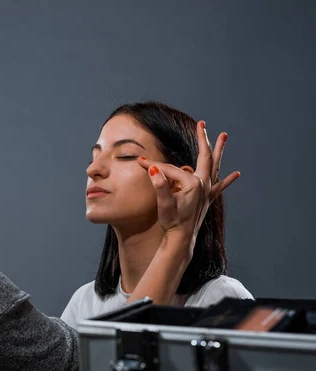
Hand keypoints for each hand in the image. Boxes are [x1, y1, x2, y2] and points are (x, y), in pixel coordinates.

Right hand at [137, 121, 239, 240]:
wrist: (181, 240)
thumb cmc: (172, 222)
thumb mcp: (164, 203)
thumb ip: (159, 185)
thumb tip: (153, 169)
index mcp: (192, 184)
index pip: (170, 169)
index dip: (154, 166)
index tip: (140, 163)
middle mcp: (203, 185)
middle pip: (204, 157)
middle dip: (202, 139)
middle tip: (202, 124)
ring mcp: (206, 192)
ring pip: (215, 166)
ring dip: (218, 151)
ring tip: (223, 136)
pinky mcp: (206, 200)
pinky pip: (219, 186)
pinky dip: (227, 179)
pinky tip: (236, 174)